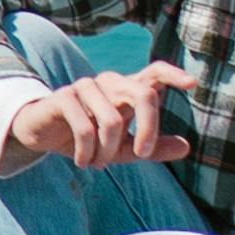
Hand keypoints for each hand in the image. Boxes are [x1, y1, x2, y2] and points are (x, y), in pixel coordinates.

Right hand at [3, 62, 193, 168]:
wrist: (42, 134)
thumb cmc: (87, 138)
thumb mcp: (123, 148)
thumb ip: (153, 148)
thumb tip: (186, 147)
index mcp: (126, 90)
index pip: (155, 72)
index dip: (174, 75)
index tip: (192, 84)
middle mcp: (110, 82)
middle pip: (143, 94)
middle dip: (149, 128)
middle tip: (142, 155)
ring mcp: (86, 86)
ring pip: (112, 119)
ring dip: (107, 151)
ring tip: (98, 162)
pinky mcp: (63, 97)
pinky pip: (84, 127)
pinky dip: (87, 151)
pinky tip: (83, 161)